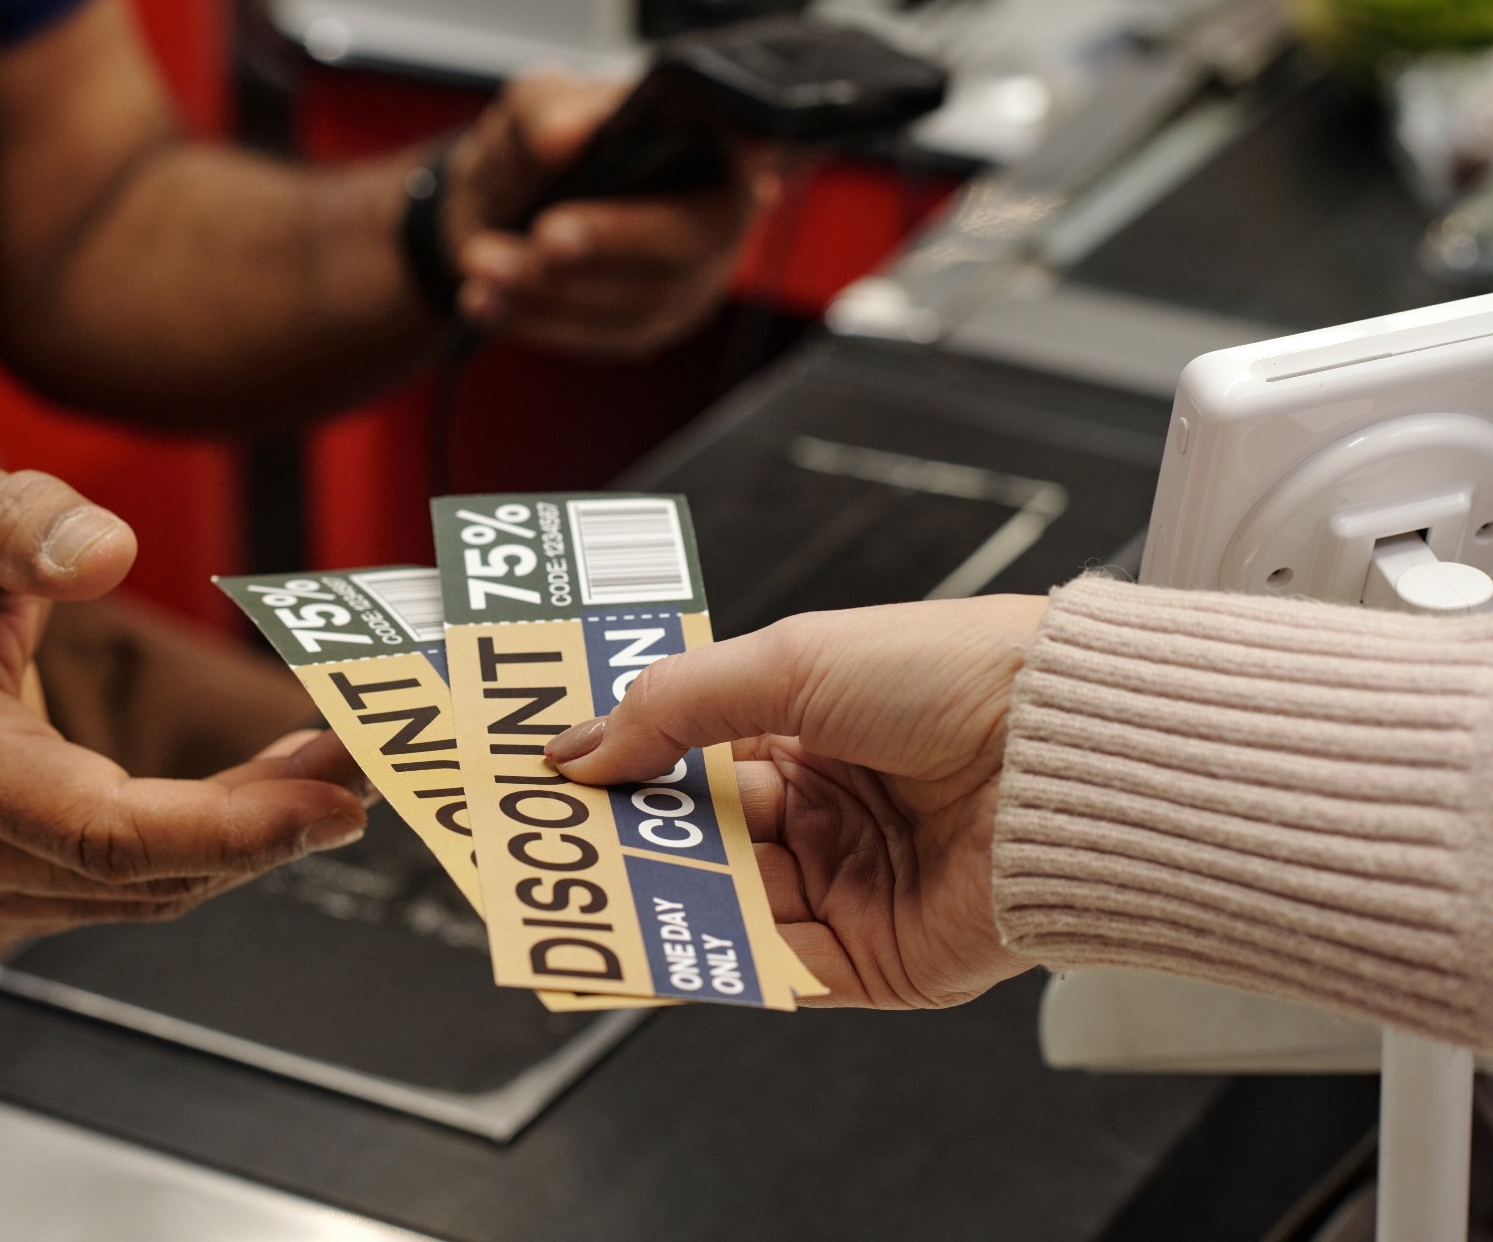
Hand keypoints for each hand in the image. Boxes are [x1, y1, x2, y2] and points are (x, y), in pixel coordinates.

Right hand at [0, 466, 368, 940]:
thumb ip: (23, 520)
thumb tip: (108, 552)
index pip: (97, 829)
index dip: (228, 827)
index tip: (334, 800)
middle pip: (140, 870)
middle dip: (273, 822)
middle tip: (377, 755)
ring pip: (147, 889)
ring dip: (256, 835)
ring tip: (342, 760)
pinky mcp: (2, 895)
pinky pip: (132, 884)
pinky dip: (215, 841)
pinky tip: (278, 787)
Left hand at [444, 70, 770, 357]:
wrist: (499, 207)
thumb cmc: (542, 146)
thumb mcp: (535, 102)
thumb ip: (547, 108)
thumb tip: (566, 135)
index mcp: (712, 142)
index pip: (760, 145)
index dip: (761, 150)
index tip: (746, 146)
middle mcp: (717, 217)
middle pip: (687, 244)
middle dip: (608, 244)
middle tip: (542, 234)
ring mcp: (687, 283)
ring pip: (634, 303)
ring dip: (551, 290)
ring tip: (483, 263)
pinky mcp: (644, 329)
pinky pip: (597, 338)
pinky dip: (535, 319)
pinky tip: (487, 300)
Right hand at [548, 597, 1047, 1007]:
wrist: (1072, 755)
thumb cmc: (962, 680)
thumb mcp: (793, 662)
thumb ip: (676, 705)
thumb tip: (583, 742)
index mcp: (815, 728)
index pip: (694, 756)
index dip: (628, 765)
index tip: (558, 774)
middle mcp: (831, 809)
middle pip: (700, 836)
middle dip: (631, 838)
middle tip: (558, 839)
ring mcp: (850, 885)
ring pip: (726, 904)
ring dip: (663, 896)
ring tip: (601, 885)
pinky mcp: (875, 959)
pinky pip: (776, 967)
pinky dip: (718, 956)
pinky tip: (671, 936)